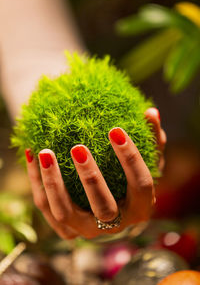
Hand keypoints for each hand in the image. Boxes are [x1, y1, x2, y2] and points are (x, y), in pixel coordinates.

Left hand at [25, 108, 165, 239]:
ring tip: (44, 152)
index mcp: (140, 207)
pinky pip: (47, 209)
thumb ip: (151, 139)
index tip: (116, 130)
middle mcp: (115, 225)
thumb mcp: (147, 162)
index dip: (130, 158)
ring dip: (53, 183)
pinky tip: (33, 155)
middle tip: (78, 147)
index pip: (141, 184)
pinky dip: (37, 183)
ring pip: (66, 213)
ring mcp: (88, 231)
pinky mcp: (66, 230)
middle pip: (103, 207)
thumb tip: (151, 112)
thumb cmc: (130, 181)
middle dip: (90, 178)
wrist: (112, 211)